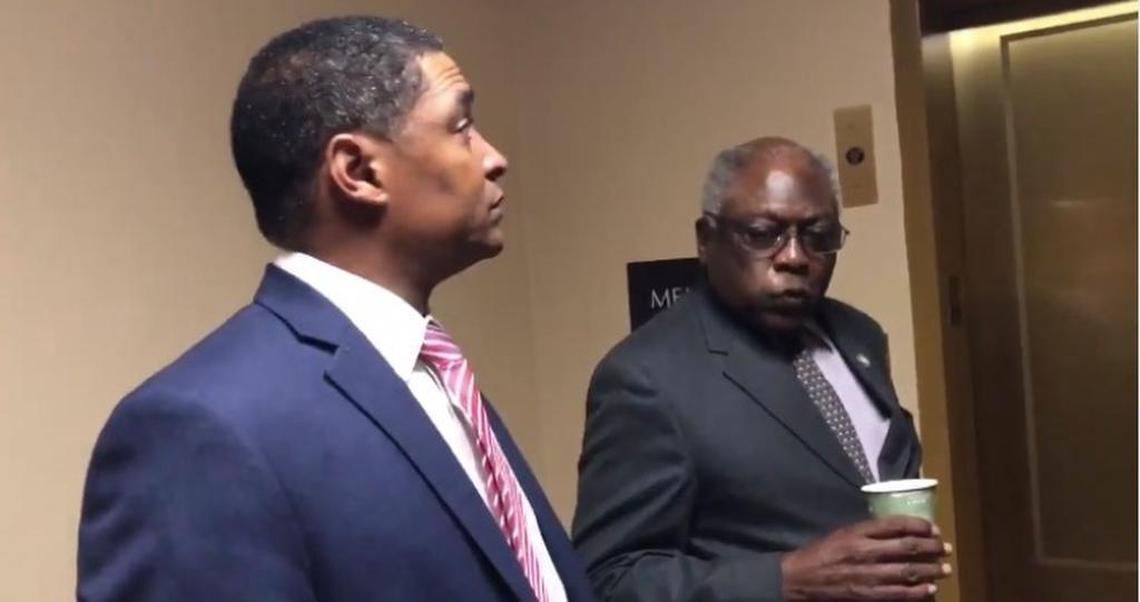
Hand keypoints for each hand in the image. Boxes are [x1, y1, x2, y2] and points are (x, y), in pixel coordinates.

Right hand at [780, 516, 951, 600]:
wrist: (799, 579)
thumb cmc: (820, 553)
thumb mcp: (842, 533)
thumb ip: (867, 532)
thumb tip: (898, 531)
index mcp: (857, 532)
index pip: (896, 524)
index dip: (920, 525)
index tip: (933, 528)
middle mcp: (865, 551)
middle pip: (908, 547)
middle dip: (931, 547)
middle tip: (945, 548)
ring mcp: (868, 575)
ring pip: (908, 570)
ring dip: (931, 570)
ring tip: (945, 569)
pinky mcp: (867, 595)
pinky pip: (899, 593)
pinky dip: (918, 591)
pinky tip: (930, 589)